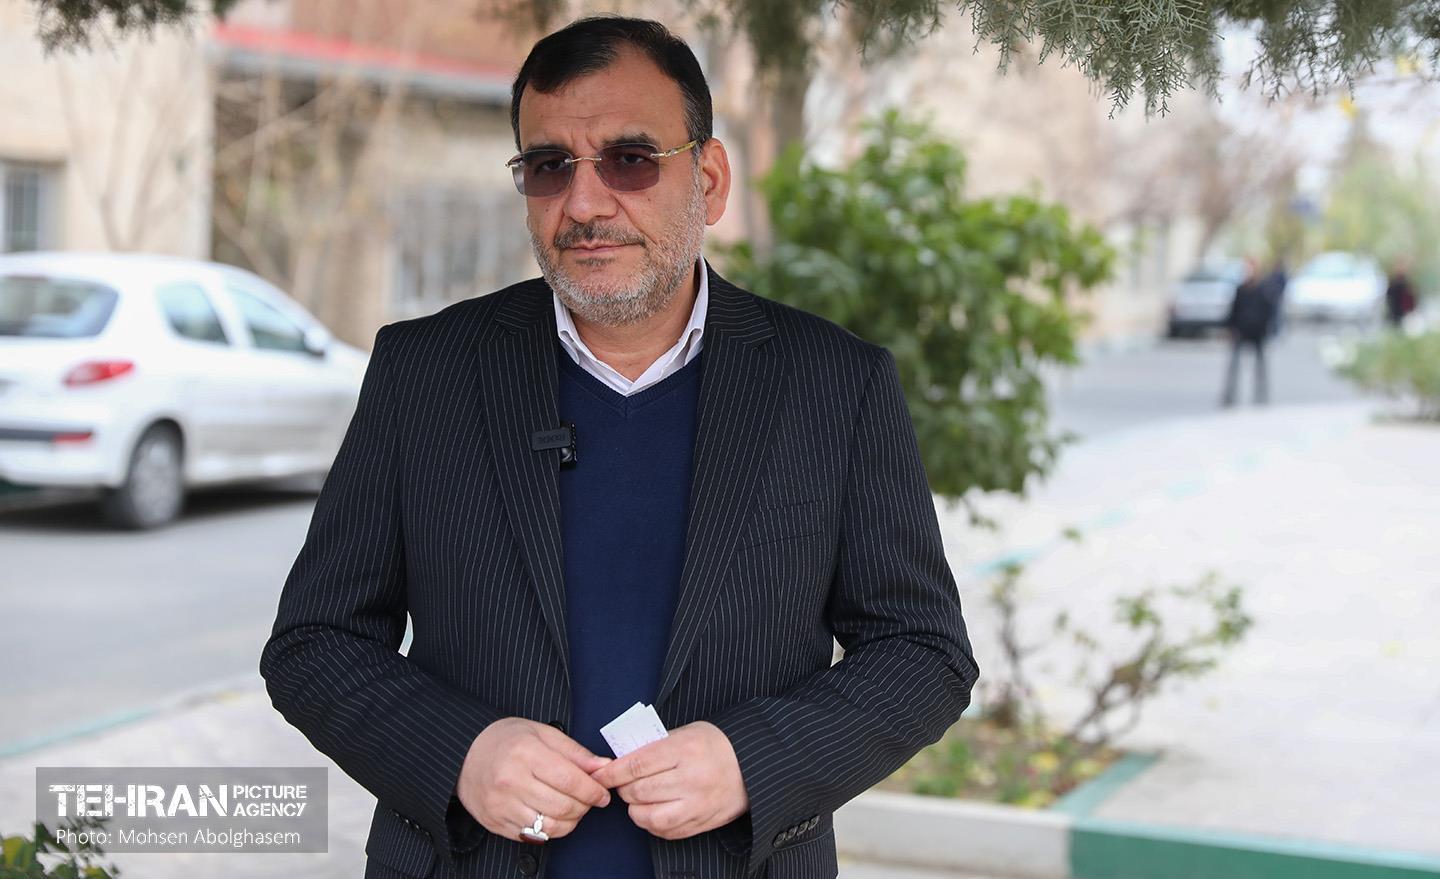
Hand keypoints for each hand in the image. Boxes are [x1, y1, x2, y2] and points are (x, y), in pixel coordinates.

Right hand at [456, 717, 612, 842]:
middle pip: (563, 805)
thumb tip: (603, 767)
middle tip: (589, 800)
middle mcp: (511, 781)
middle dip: (585, 806)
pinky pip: (534, 836)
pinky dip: (551, 829)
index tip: (602, 793)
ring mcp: (501, 805)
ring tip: (573, 808)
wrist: (464, 754)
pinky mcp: (496, 823)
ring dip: (571, 821)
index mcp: (525, 753)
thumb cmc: (506, 740)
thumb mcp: (542, 733)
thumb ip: (575, 752)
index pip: (570, 780)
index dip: (593, 790)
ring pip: (551, 826)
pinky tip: (553, 815)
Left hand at [590, 721, 748, 840]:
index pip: (637, 765)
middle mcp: (692, 779)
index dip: (612, 772)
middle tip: (624, 783)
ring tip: (640, 798)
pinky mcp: (701, 822)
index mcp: (686, 750)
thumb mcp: (686, 732)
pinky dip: (652, 823)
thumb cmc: (715, 744)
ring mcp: (697, 804)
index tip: (599, 775)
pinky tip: (655, 810)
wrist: (750, 765)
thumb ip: (653, 745)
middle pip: (639, 791)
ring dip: (636, 808)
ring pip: (648, 816)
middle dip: (624, 788)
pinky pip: (665, 831)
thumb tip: (619, 759)